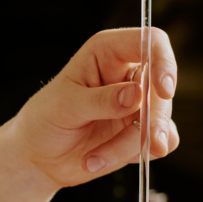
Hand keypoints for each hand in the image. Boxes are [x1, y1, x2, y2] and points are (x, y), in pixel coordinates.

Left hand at [4, 27, 178, 189]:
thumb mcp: (65, 106)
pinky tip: (102, 160)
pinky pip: (162, 143)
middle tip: (141, 143)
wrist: (39, 156)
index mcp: (108, 52)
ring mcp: (140, 104)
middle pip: (162, 88)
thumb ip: (100, 100)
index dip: (163, 62)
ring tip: (93, 160)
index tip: (163, 91)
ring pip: (161, 122)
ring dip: (131, 146)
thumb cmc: (44, 120)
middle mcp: (129, 74)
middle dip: (152, 120)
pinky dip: (135, 156)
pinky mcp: (143, 132)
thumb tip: (137, 95)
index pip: (151, 42)